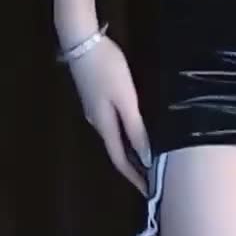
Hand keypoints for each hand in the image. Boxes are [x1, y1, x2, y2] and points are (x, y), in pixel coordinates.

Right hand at [66, 34, 152, 194]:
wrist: (82, 44)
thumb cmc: (107, 70)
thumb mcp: (125, 98)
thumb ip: (134, 126)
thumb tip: (145, 155)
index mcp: (104, 124)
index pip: (121, 159)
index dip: (135, 176)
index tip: (149, 191)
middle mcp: (97, 122)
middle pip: (117, 151)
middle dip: (134, 167)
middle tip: (153, 179)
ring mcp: (94, 110)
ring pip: (114, 138)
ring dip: (130, 151)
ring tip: (148, 159)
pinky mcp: (96, 98)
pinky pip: (113, 125)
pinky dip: (126, 135)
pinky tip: (135, 132)